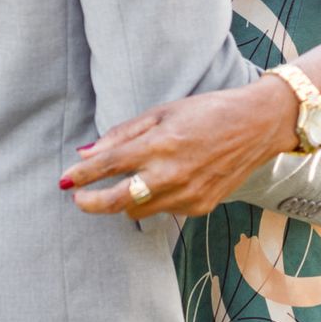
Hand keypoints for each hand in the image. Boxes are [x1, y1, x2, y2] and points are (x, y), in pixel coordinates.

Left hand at [59, 78, 297, 219]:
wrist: (256, 126)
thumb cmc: (206, 111)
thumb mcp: (162, 112)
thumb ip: (122, 134)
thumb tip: (86, 152)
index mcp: (160, 144)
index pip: (109, 165)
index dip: (82, 176)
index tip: (64, 181)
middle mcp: (172, 174)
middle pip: (117, 202)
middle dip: (91, 203)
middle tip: (78, 199)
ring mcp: (187, 195)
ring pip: (138, 210)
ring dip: (124, 201)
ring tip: (125, 184)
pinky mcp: (199, 207)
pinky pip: (164, 210)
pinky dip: (155, 199)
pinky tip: (165, 181)